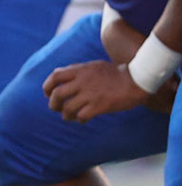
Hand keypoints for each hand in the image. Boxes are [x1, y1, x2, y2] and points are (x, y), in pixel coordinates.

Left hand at [43, 59, 157, 121]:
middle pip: (57, 94)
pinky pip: (82, 116)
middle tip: (56, 108)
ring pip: (68, 108)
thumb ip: (75, 70)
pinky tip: (83, 119)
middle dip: (53, 104)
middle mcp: (83, 81)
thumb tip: (57, 74)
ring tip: (69, 116)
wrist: (138, 79)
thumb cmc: (115, 73)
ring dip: (65, 115)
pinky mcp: (100, 106)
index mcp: (80, 70)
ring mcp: (91, 94)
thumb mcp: (93, 66)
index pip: (54, 77)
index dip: (47, 86)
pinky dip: (79, 119)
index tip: (48, 94)